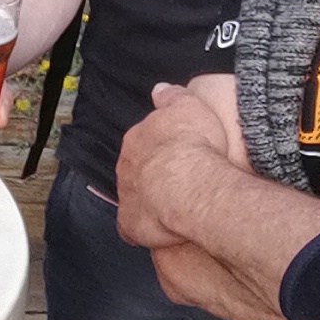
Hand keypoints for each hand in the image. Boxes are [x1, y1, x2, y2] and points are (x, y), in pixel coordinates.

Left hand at [114, 79, 243, 249]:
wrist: (189, 185)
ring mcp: (127, 195)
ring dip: (149, 200)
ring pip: (134, 196)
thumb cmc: (193, 146)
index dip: (160, 149)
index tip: (176, 154)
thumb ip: (172, 97)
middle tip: (177, 180)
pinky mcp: (131, 223)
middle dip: (153, 174)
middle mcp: (127, 167)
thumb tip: (160, 90)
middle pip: (137, 170)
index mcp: (138, 139)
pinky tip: (160, 230)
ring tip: (173, 205)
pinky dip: (144, 228)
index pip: (143, 142)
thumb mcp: (188, 106)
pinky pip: (133, 226)